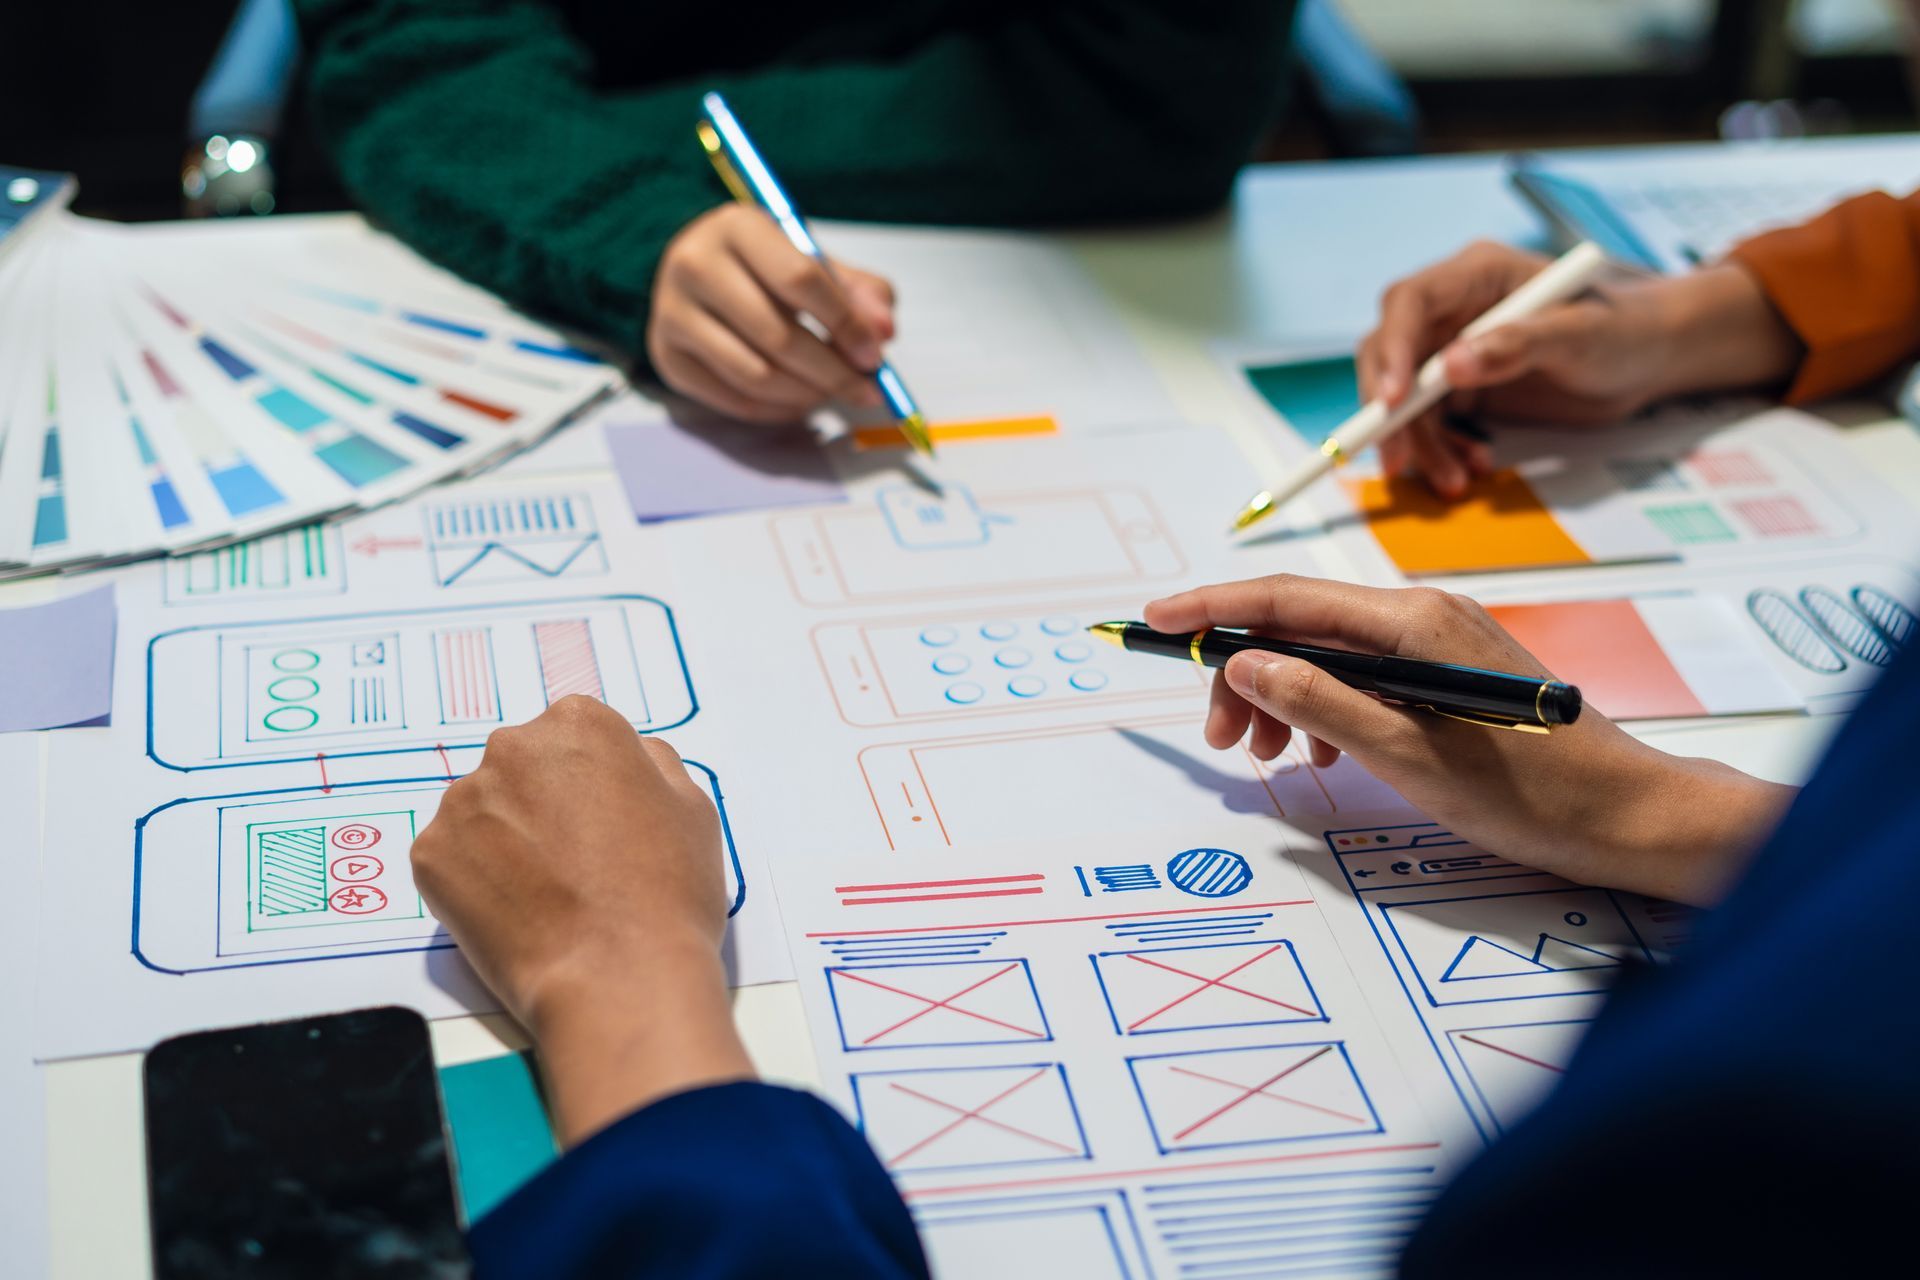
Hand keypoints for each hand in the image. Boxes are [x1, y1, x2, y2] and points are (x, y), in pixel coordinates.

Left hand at [413, 696, 751, 1142]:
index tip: (601, 820)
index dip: (592, 783)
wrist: (618, 976)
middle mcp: (514, 747)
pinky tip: (516, 912)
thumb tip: (629, 760)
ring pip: (483, 811)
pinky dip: (475, 881)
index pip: (576, 736)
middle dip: (542, 803)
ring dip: (506, 840)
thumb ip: (653, 764)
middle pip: (523, 765)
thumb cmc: (666, 896)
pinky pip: (452, 858)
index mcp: (581, 724)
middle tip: (575, 860)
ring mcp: (464, 801)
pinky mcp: (431, 855)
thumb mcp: (693, 807)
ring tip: (547, 893)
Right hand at [647, 203, 895, 423]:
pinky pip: (734, 401)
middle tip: (866, 390)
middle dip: (832, 372)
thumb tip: (884, 332)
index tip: (875, 355)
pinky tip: (801, 401)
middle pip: (777, 336)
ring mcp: (673, 314)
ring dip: (807, 395)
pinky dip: (778, 410)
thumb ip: (858, 291)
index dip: (844, 324)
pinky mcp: (667, 357)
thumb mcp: (812, 259)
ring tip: (832, 393)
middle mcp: (695, 265)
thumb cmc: (765, 265)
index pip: (799, 279)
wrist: (695, 268)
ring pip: (755, 375)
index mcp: (737, 227)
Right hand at [1144, 576, 1794, 904]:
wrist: (1627, 815)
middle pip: (1302, 626)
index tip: (1155, 621)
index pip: (1287, 597)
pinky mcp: (1450, 671)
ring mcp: (1439, 640)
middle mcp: (1423, 615)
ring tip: (1271, 754)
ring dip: (1285, 696)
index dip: (1213, 607)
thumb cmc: (1529, 792)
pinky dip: (1327, 707)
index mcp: (1411, 621)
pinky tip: (1323, 751)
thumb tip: (1247, 662)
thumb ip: (1321, 701)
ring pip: (1328, 654)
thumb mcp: (1407, 754)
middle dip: (1246, 672)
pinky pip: (1364, 674)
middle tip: (1222, 737)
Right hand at [1357, 242, 1800, 497]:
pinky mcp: (1462, 389)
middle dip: (1389, 411)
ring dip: (1418, 443)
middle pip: (1391, 355)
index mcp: (1477, 274)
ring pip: (1405, 399)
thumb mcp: (1580, 335)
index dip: (1392, 351)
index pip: (1410, 304)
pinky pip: (1430, 423)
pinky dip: (1441, 451)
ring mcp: (1454, 350)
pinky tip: (1471, 467)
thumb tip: (1451, 366)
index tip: (1393, 401)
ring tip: (1453, 480)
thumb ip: (1517, 346)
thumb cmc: (1625, 329)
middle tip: (1394, 458)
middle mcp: (1454, 310)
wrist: (1651, 358)